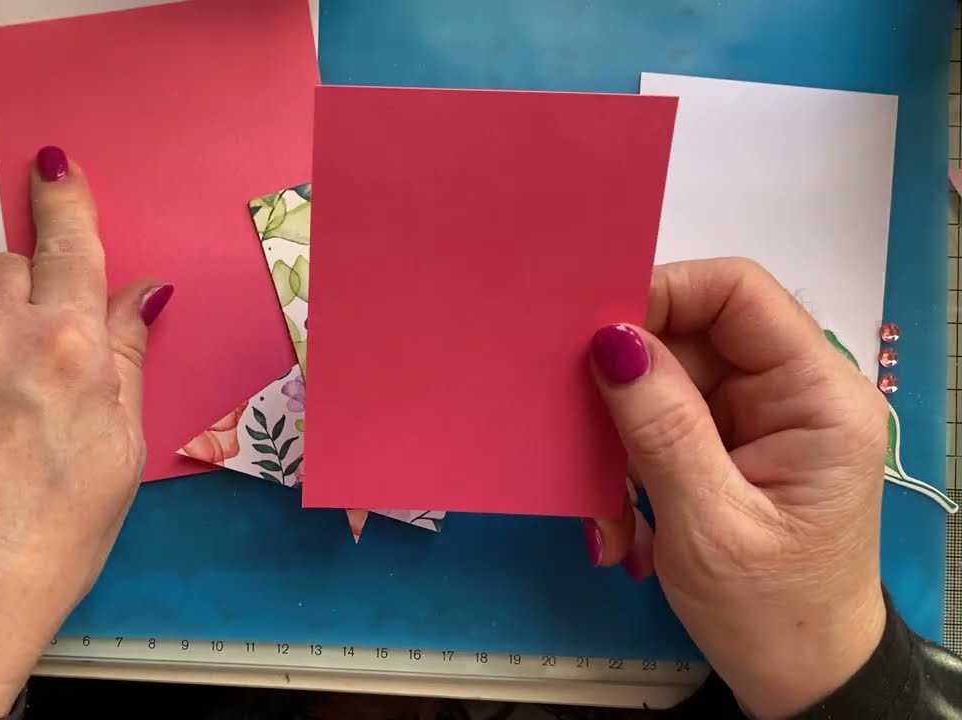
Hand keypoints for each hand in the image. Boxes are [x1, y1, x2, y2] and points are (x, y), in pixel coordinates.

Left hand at [0, 147, 172, 715]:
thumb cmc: (43, 547)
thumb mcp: (118, 457)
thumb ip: (124, 361)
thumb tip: (136, 296)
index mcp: (67, 348)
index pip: (70, 244)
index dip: (67, 201)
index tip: (55, 168)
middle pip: (8, 271)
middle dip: (24, 302)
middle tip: (29, 370)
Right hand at [585, 258, 886, 718]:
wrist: (800, 682)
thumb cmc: (772, 612)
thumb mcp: (710, 524)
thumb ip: (662, 427)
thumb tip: (611, 342)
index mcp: (816, 396)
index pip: (739, 293)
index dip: (664, 293)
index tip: (591, 333)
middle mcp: (789, 392)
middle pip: (690, 336)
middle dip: (626, 383)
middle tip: (576, 429)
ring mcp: (755, 420)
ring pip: (663, 382)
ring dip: (619, 438)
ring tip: (605, 505)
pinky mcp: (724, 448)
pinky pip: (659, 424)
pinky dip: (626, 464)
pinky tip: (619, 519)